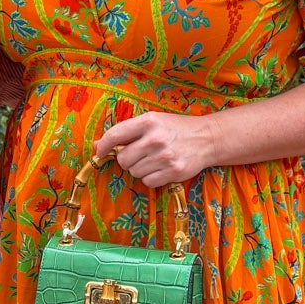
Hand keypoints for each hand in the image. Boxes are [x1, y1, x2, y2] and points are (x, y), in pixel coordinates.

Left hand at [94, 110, 217, 187]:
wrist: (207, 138)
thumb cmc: (175, 129)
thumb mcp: (152, 122)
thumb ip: (127, 132)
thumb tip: (97, 145)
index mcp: (148, 122)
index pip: (115, 135)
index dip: (104, 145)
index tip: (101, 150)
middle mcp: (155, 139)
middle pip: (123, 159)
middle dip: (127, 159)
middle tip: (139, 154)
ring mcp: (164, 157)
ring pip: (134, 172)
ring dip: (140, 169)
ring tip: (154, 160)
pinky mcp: (173, 172)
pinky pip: (147, 181)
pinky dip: (151, 178)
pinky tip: (161, 168)